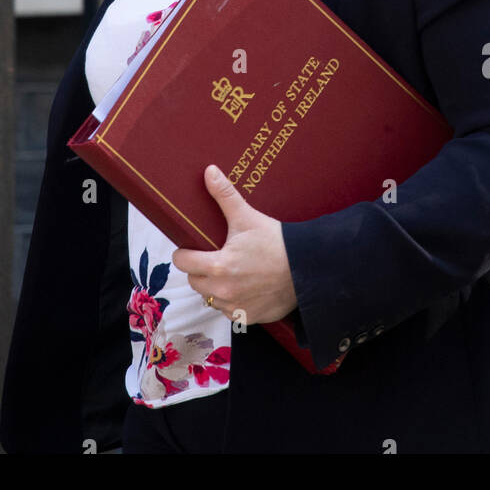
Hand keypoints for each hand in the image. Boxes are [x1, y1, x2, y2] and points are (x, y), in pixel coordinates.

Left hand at [172, 165, 299, 324]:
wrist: (307, 268)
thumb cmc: (276, 242)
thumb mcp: (247, 217)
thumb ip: (225, 195)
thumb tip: (209, 171)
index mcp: (218, 266)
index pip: (183, 262)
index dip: (184, 252)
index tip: (192, 248)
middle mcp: (223, 290)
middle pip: (194, 281)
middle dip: (199, 269)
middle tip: (214, 256)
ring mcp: (236, 307)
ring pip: (210, 297)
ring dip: (214, 287)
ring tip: (230, 271)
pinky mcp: (249, 317)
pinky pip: (228, 311)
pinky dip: (231, 301)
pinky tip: (243, 287)